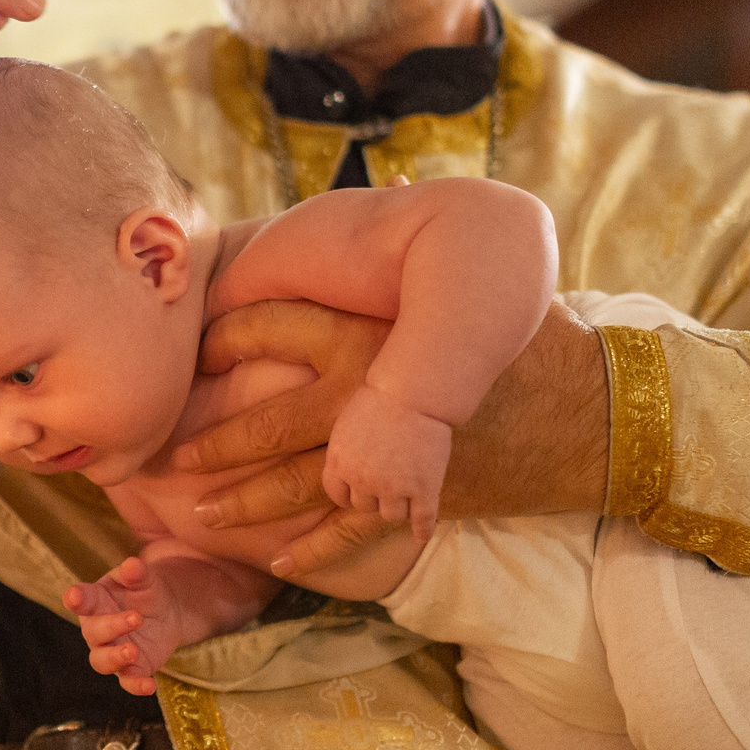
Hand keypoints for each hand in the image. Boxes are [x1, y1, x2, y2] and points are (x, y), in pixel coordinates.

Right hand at [65, 557, 177, 695]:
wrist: (166, 614)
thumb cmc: (144, 592)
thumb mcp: (143, 579)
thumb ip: (136, 573)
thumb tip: (132, 564)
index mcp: (94, 601)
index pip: (80, 600)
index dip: (75, 599)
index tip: (74, 596)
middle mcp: (97, 629)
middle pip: (94, 633)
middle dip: (112, 626)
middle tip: (136, 617)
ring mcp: (111, 651)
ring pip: (102, 662)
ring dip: (115, 658)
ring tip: (133, 651)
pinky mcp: (130, 670)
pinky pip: (128, 681)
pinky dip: (137, 685)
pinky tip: (150, 685)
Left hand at [176, 298, 609, 575]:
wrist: (581, 409)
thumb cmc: (517, 334)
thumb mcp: (456, 281)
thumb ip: (402, 255)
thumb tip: (374, 189)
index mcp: (370, 328)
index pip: (270, 327)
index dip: (221, 340)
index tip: (189, 354)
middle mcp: (370, 390)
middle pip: (267, 423)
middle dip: (212, 442)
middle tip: (168, 455)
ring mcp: (390, 449)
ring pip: (294, 482)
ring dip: (242, 503)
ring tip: (199, 512)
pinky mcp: (413, 495)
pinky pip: (348, 530)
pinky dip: (312, 550)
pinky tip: (279, 560)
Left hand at [324, 384, 452, 538]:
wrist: (414, 392)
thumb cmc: (381, 396)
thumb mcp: (348, 422)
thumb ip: (344, 449)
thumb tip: (346, 462)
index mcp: (340, 463)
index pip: (337, 494)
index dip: (348, 493)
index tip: (358, 490)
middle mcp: (363, 481)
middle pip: (365, 506)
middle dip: (375, 496)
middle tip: (390, 483)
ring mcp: (394, 488)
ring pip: (392, 515)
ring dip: (398, 506)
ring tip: (409, 496)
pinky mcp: (424, 489)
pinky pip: (422, 519)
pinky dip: (422, 531)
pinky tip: (422, 536)